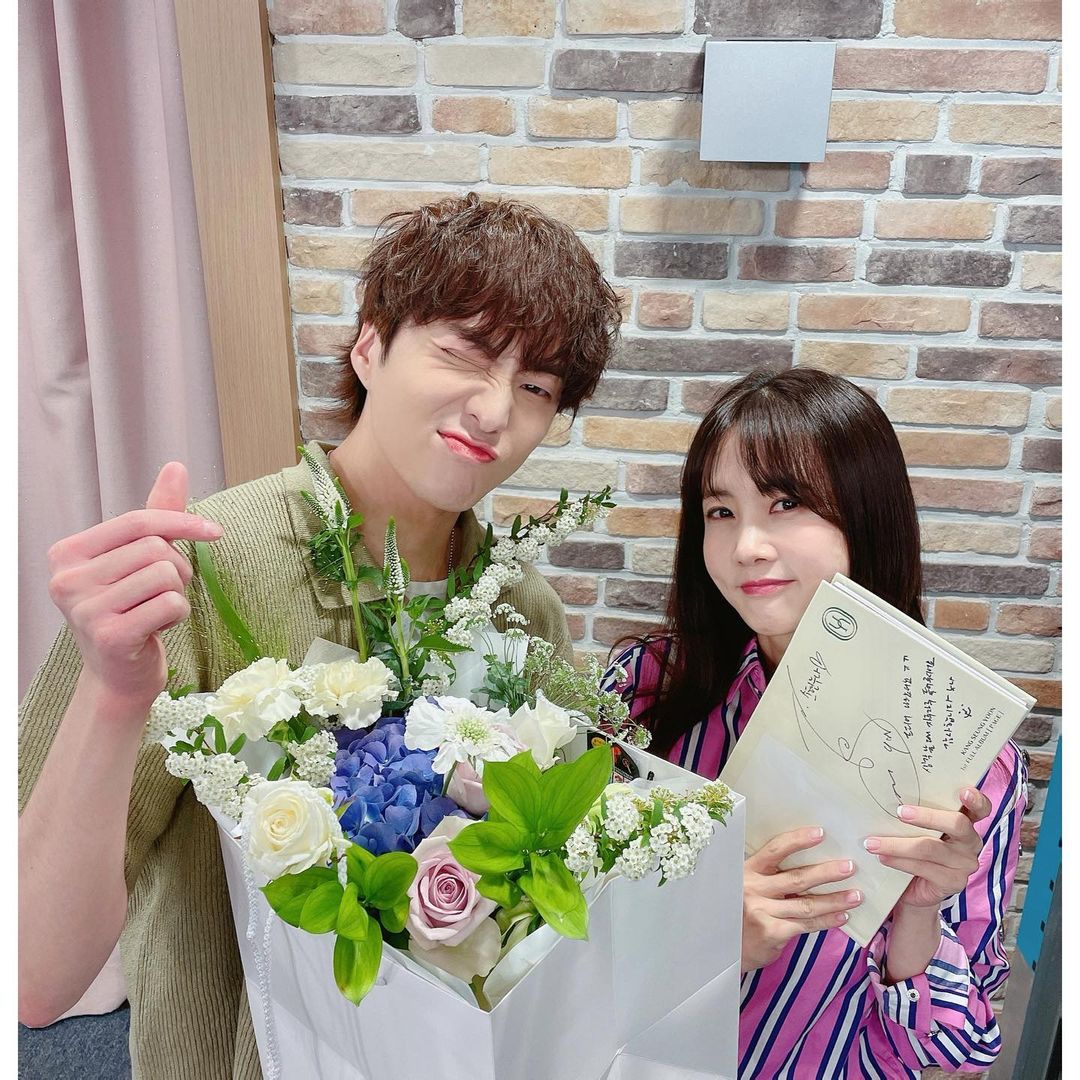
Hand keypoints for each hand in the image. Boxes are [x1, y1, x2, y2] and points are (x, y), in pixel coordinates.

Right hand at [46, 463, 221, 708]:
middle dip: (178, 569)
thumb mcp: (138, 559)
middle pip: (155, 549)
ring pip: (166, 576)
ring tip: (157, 610)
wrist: (118, 676)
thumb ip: (157, 514)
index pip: (137, 521)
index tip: (215, 532)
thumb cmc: (130, 610)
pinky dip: (178, 615)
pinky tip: (157, 628)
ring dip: (177, 593)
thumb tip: (176, 466)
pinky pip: (171, 604)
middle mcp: (67, 579)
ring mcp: (85, 609)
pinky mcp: (110, 635)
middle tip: (164, 592)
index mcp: (68, 553)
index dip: (183, 522)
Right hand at [742, 827, 863, 972]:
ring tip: (856, 895)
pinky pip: (806, 925)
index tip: (821, 833)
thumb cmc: (739, 913)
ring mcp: (762, 911)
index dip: (798, 840)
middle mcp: (753, 889)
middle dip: (827, 872)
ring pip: (806, 904)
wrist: (722, 947)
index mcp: (747, 871)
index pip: (774, 850)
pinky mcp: (772, 933)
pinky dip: (826, 921)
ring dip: (834, 900)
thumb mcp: (745, 887)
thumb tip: (809, 868)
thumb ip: (768, 879)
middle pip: (796, 878)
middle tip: (850, 866)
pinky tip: (842, 917)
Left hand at [865, 787, 991, 909]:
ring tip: (873, 843)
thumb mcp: (917, 828)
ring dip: (897, 844)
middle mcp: (970, 842)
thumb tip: (886, 793)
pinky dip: (899, 861)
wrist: (912, 888)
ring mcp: (964, 864)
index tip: (964, 791)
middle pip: (957, 824)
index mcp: (965, 822)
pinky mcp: (953, 882)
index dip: (976, 800)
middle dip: (927, 816)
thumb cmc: (914, 848)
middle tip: (900, 812)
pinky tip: (883, 857)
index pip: (981, 809)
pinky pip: (924, 868)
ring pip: (931, 847)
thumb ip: (916, 812)